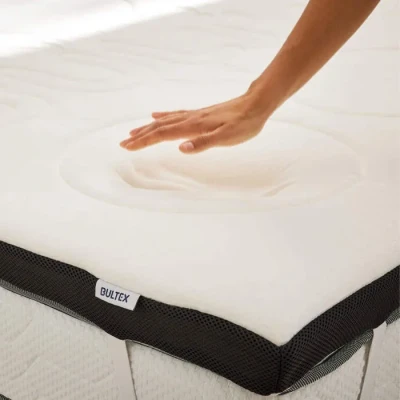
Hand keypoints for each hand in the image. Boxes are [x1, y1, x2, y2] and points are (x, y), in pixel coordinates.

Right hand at [120, 93, 270, 153]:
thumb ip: (204, 143)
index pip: (163, 134)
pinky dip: (162, 116)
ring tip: (133, 132)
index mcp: (193, 126)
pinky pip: (175, 114)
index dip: (144, 141)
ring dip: (147, 127)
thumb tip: (181, 148)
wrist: (255, 104)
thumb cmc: (244, 124)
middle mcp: (190, 119)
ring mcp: (194, 115)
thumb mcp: (227, 137)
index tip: (128, 147)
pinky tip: (156, 115)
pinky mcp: (199, 114)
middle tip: (123, 142)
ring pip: (164, 121)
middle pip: (159, 127)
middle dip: (140, 136)